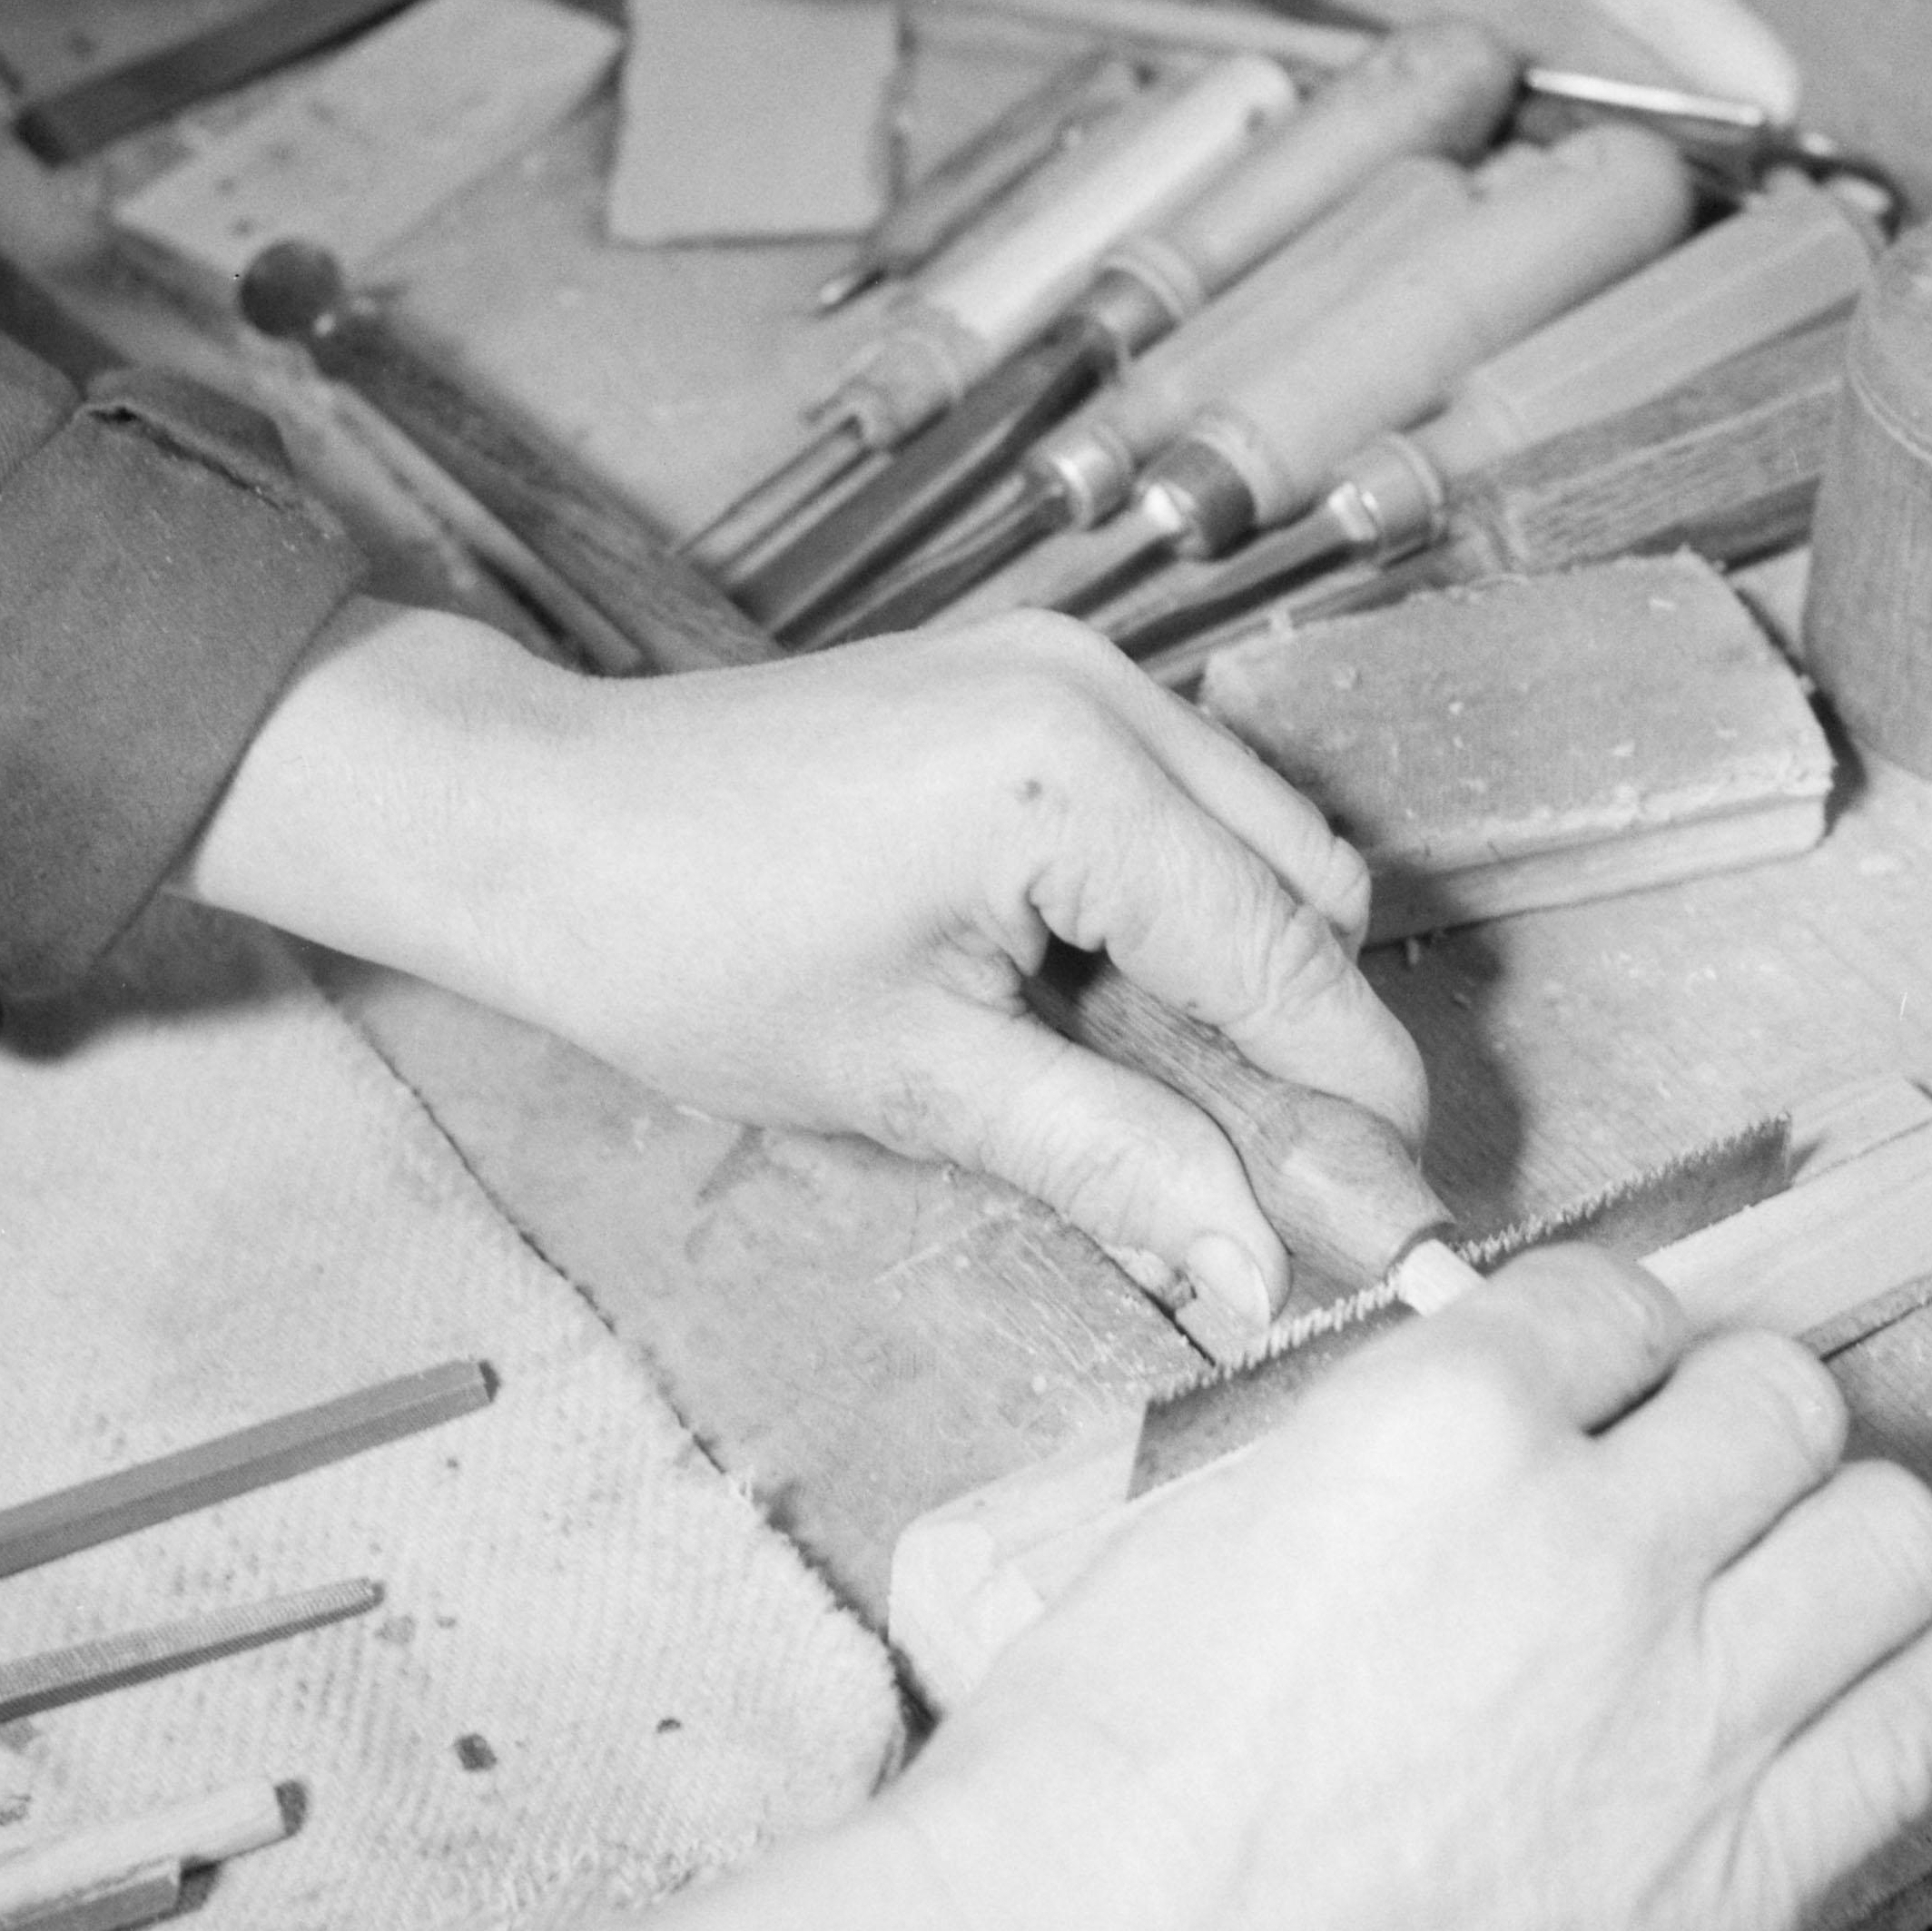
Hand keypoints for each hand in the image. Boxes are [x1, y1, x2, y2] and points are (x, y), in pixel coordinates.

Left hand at [182, 600, 1423, 1312]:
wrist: (536, 821)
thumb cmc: (687, 948)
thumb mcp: (911, 1081)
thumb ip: (1110, 1159)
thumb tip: (1256, 1264)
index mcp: (1073, 779)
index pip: (1289, 957)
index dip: (1354, 1099)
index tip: (1395, 1214)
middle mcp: (1099, 690)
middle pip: (1306, 888)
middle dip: (1304, 1035)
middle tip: (1262, 1175)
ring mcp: (1071, 666)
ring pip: (1257, 839)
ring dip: (1242, 970)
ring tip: (1151, 1085)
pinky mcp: (1036, 675)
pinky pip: (1181, 800)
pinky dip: (1178, 906)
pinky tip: (1098, 994)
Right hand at [580, 1247, 1931, 1930]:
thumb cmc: (1100, 1766)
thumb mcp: (1221, 1507)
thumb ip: (1398, 1436)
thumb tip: (1520, 1406)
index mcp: (1453, 1419)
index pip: (1621, 1304)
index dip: (1618, 1349)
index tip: (1607, 1390)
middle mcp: (1595, 1535)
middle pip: (1774, 1399)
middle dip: (1732, 1420)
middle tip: (1682, 1487)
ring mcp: (1682, 1708)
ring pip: (1882, 1524)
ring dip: (1845, 1518)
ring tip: (1796, 1559)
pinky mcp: (1734, 1875)